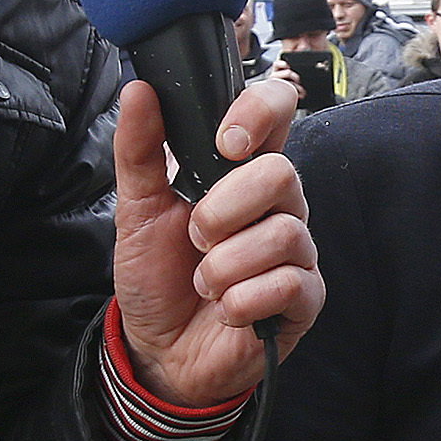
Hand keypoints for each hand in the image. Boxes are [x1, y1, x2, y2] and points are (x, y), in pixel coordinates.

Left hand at [111, 79, 322, 406]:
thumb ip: (139, 150)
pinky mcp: (304, 299)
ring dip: (224, 265)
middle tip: (195, 237)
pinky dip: (242, 300)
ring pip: (283, 234)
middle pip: (282, 174)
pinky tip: (225, 310)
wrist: (159, 350)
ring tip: (204, 282)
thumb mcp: (136, 210)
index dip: (259, 112)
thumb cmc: (157, 276)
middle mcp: (279, 204)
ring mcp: (296, 252)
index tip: (222, 144)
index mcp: (243, 171)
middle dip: (223, 210)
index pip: (278, 109)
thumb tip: (139, 90)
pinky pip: (288, 284)